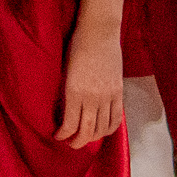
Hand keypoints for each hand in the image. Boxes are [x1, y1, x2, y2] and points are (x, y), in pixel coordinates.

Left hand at [57, 22, 124, 148]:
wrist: (99, 32)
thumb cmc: (76, 47)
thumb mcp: (65, 72)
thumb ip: (66, 93)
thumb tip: (64, 112)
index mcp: (74, 92)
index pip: (69, 125)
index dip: (63, 135)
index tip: (57, 136)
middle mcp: (92, 98)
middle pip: (86, 132)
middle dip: (77, 142)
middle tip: (70, 143)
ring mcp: (108, 96)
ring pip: (102, 129)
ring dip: (93, 138)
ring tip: (86, 138)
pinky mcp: (118, 93)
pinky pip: (116, 119)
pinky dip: (109, 129)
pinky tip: (102, 131)